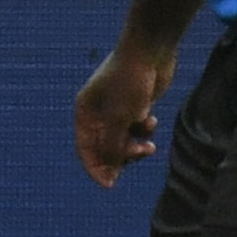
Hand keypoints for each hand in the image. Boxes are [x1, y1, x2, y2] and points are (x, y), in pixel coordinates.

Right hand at [73, 36, 172, 187]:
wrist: (150, 51)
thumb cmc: (130, 82)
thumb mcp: (120, 119)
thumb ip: (112, 147)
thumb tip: (108, 175)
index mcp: (84, 114)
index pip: (85, 150)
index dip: (96, 169)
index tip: (110, 185)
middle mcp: (97, 113)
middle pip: (105, 148)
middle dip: (123, 156)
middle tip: (140, 153)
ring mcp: (116, 110)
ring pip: (123, 141)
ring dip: (136, 146)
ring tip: (149, 144)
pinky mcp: (134, 106)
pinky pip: (136, 130)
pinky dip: (144, 131)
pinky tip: (151, 121)